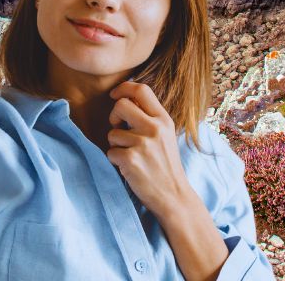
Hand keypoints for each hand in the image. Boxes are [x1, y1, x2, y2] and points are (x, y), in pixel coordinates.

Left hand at [105, 81, 195, 219]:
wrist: (174, 196)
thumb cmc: (166, 165)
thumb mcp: (166, 135)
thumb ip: (150, 118)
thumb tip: (126, 99)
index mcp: (164, 120)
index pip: (142, 90)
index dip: (124, 88)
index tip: (115, 95)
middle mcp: (154, 128)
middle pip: (121, 105)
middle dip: (113, 117)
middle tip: (118, 129)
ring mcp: (143, 144)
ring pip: (112, 133)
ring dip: (116, 145)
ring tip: (130, 156)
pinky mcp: (131, 160)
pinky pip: (110, 152)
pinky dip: (115, 160)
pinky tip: (129, 168)